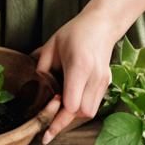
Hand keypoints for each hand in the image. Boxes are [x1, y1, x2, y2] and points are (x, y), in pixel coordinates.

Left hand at [33, 7, 118, 143]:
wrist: (101, 25)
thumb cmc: (75, 33)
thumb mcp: (52, 45)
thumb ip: (42, 68)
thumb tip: (38, 88)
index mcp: (79, 66)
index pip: (72, 104)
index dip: (58, 114)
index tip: (47, 116)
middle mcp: (95, 77)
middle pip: (81, 113)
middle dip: (64, 119)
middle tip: (49, 117)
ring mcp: (103, 82)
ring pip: (89, 113)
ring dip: (73, 115)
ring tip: (59, 107)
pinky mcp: (106, 84)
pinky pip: (93, 105)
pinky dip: (81, 107)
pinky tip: (71, 99)